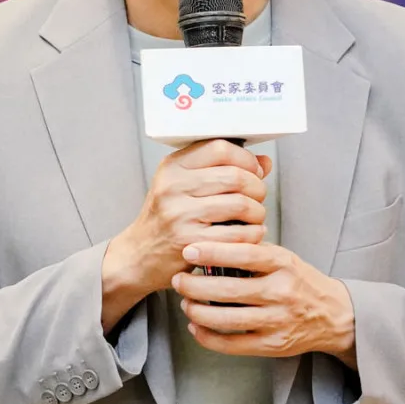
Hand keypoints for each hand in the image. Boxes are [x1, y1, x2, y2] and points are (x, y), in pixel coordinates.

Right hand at [100, 139, 270, 331]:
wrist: (140, 255)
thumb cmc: (166, 218)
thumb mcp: (184, 186)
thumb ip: (222, 170)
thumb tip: (264, 162)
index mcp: (173, 166)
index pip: (220, 148)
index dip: (246, 158)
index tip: (254, 170)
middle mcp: (173, 187)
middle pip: (235, 176)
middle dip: (257, 187)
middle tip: (258, 196)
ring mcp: (180, 215)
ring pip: (241, 204)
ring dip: (258, 212)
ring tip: (255, 217)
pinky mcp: (190, 242)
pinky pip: (237, 234)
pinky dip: (253, 234)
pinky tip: (251, 234)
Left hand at [172, 240, 357, 365]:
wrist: (333, 315)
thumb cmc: (300, 281)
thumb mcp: (284, 258)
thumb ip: (253, 252)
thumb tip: (211, 242)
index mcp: (283, 264)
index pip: (244, 255)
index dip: (213, 252)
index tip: (189, 250)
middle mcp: (281, 292)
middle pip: (229, 289)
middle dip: (195, 285)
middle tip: (178, 279)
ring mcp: (277, 321)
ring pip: (227, 319)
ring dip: (197, 312)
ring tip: (185, 303)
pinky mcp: (272, 345)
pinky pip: (233, 344)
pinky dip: (208, 337)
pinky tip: (196, 327)